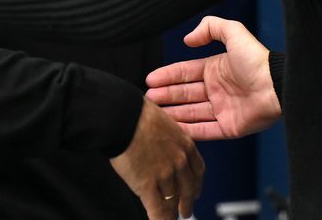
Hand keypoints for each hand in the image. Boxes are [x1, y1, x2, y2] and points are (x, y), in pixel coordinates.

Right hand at [110, 100, 203, 219]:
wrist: (123, 117)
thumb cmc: (138, 114)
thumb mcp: (164, 122)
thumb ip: (168, 139)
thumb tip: (163, 146)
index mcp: (185, 144)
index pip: (198, 171)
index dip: (196, 185)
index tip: (196, 192)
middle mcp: (179, 161)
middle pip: (187, 190)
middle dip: (186, 203)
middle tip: (186, 212)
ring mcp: (165, 175)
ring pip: (171, 201)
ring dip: (171, 213)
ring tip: (169, 218)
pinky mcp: (147, 185)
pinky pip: (157, 209)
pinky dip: (159, 219)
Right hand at [145, 16, 280, 141]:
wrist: (278, 85)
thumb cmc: (257, 59)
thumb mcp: (234, 33)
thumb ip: (211, 28)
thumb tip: (187, 39)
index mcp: (216, 69)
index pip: (186, 72)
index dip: (168, 76)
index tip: (150, 80)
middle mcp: (218, 90)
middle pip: (185, 94)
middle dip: (166, 96)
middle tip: (147, 99)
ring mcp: (223, 110)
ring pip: (191, 113)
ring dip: (173, 113)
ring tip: (154, 113)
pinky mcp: (229, 128)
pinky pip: (205, 131)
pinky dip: (188, 131)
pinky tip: (172, 129)